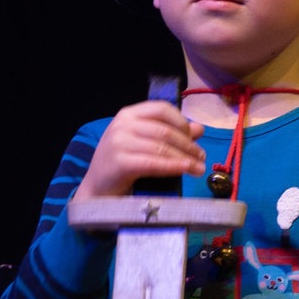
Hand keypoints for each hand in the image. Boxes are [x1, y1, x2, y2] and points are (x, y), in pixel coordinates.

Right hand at [75, 99, 205, 199]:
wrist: (97, 189)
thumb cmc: (123, 163)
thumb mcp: (145, 143)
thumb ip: (170, 133)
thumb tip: (199, 128)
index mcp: (128, 114)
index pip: (162, 109)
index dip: (182, 122)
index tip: (194, 137)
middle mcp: (122, 124)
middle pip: (165, 131)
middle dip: (188, 145)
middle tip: (202, 157)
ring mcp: (119, 142)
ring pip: (162, 148)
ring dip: (185, 158)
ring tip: (199, 168)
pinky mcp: (120, 162)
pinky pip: (154, 163)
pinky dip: (174, 166)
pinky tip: (186, 170)